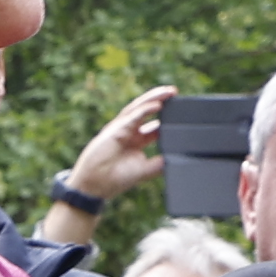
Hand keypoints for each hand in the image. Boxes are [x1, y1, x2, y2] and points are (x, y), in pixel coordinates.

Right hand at [61, 87, 177, 203]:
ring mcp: (121, 128)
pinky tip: (158, 104)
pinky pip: (133, 116)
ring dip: (155, 98)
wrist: (95, 185)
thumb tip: (174, 159)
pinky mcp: (116, 129)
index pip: (154, 125)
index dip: (167, 118)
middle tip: (175, 93)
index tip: (181, 114)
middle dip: (161, 101)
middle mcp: (129, 132)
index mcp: (136, 141)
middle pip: (147, 111)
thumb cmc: (114, 178)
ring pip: (139, 107)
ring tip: (169, 91)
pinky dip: (146, 109)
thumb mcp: (143, 171)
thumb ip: (158, 164)